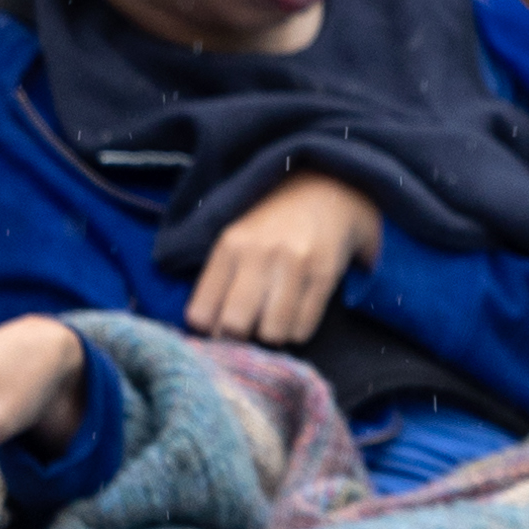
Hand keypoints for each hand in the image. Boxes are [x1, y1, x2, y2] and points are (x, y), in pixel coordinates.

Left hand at [185, 171, 379, 345]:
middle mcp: (259, 254)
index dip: (208, 330)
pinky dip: (297, 331)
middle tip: (248, 331)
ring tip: (274, 323)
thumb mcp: (237, 237)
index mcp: (230, 246)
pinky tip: (296, 315)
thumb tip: (209, 330)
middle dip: (240, 338)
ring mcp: (294, 265)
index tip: (219, 329)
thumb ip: (220, 278)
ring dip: (271, 336)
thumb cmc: (275, 223)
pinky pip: (303, 327)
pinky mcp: (325, 274)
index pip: (201, 313)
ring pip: (272, 333)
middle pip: (235, 326)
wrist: (327, 190)